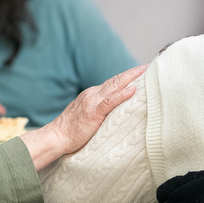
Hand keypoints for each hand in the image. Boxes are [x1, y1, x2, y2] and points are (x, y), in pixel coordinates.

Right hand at [21, 64, 146, 169]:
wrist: (56, 137)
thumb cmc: (71, 130)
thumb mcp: (86, 115)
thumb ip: (98, 109)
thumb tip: (115, 111)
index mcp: (91, 95)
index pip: (112, 83)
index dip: (126, 77)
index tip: (140, 72)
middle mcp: (92, 94)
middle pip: (115, 80)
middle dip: (132, 72)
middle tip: (147, 65)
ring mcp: (92, 102)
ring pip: (114, 86)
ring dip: (131, 77)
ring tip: (144, 71)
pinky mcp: (93, 113)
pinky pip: (110, 101)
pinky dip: (122, 95)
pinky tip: (133, 90)